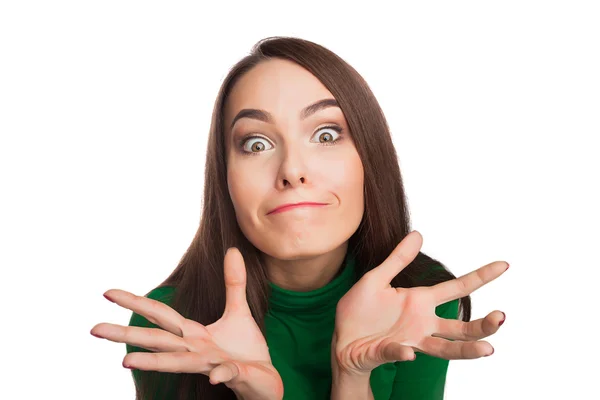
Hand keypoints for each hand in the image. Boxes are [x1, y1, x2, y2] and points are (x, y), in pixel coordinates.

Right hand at [91, 247, 283, 399]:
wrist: (266, 380)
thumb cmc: (246, 350)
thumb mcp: (240, 311)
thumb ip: (234, 282)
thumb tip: (231, 249)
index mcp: (193, 334)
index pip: (160, 315)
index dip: (136, 302)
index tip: (108, 292)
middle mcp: (195, 350)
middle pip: (157, 340)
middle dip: (126, 334)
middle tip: (94, 330)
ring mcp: (211, 364)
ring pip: (179, 363)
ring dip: (154, 362)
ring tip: (125, 362)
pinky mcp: (234, 375)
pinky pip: (226, 373)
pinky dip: (221, 373)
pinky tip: (215, 377)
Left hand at [333, 230, 507, 375]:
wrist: (341, 339)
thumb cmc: (359, 310)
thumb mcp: (376, 278)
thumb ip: (397, 260)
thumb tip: (418, 234)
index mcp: (420, 301)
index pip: (457, 288)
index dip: (480, 276)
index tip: (504, 265)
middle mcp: (422, 323)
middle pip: (461, 327)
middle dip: (484, 325)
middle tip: (501, 316)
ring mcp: (410, 340)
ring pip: (445, 349)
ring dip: (466, 350)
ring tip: (487, 348)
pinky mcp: (389, 352)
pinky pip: (398, 353)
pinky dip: (402, 353)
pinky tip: (408, 352)